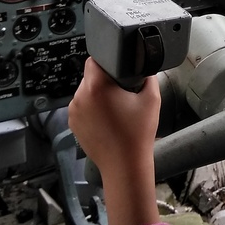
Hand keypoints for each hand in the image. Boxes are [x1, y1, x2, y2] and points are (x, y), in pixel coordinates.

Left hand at [67, 57, 160, 224]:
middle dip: (104, 81)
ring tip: (114, 108)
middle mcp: (80, 97)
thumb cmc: (137, 133)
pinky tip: (106, 119)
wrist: (124, 165)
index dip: (107, 61)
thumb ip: (148, 76)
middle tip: (121, 92)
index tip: (119, 69)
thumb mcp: (151, 98)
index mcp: (96, 86)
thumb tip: (143, 67)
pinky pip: (81, 107)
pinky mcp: (73, 124)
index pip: (94, 60)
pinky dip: (92, 109)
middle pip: (90, 77)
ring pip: (85, 92)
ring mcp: (74, 112)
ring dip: (97, 95)